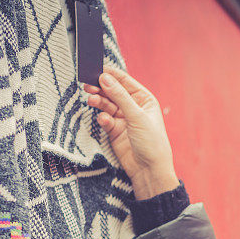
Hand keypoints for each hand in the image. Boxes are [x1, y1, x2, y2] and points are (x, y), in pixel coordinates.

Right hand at [84, 67, 178, 199]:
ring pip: (106, 104)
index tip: (96, 68)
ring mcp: (123, 118)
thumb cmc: (151, 142)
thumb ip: (120, 96)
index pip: (125, 81)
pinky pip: (105, 118)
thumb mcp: (137, 116)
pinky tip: (103, 120)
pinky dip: (102, 118)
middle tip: (88, 85)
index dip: (111, 74)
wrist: (148, 169)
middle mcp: (134, 107)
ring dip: (99, 102)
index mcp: (144, 99)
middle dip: (101, 88)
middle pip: (113, 91)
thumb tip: (104, 78)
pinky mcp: (114, 130)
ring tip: (91, 100)